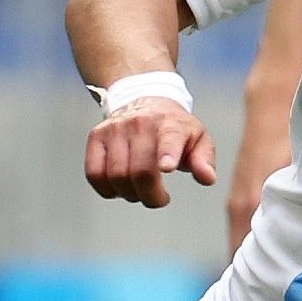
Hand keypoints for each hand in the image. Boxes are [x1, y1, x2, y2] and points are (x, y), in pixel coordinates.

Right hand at [85, 97, 216, 207]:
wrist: (145, 101)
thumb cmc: (176, 129)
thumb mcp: (198, 139)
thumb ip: (204, 160)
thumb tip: (207, 179)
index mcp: (171, 123)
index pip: (169, 138)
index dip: (168, 153)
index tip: (167, 167)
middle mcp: (140, 123)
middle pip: (140, 170)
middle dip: (151, 196)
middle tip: (160, 199)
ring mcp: (115, 128)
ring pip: (116, 175)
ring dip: (130, 194)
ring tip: (142, 192)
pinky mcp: (96, 137)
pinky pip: (94, 173)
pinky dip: (107, 190)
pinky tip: (121, 189)